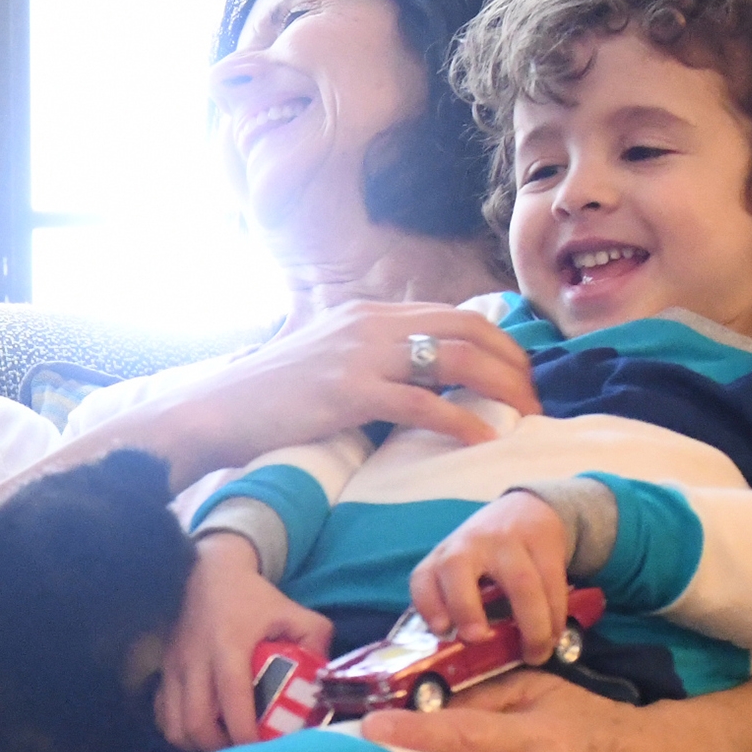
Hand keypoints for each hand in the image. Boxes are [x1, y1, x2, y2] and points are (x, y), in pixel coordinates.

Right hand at [81, 302, 536, 488]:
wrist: (213, 410)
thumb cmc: (266, 397)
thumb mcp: (325, 361)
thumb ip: (370, 360)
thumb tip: (416, 380)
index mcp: (368, 312)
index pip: (455, 314)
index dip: (501, 342)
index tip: (524, 375)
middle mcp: (370, 322)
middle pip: (467, 329)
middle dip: (514, 362)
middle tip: (538, 398)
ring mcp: (359, 354)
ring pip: (453, 359)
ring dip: (500, 387)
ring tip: (525, 416)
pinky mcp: (347, 391)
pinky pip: (420, 403)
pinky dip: (460, 420)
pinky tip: (485, 438)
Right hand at [161, 537, 332, 751]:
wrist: (208, 570)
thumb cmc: (253, 597)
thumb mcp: (293, 611)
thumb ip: (316, 641)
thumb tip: (325, 681)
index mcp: (228, 647)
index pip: (233, 702)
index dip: (246, 735)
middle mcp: (195, 660)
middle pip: (196, 723)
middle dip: (221, 749)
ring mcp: (173, 667)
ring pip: (174, 725)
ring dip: (198, 744)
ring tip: (223, 745)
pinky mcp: (162, 670)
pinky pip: (162, 714)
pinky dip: (179, 730)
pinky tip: (202, 729)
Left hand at [409, 487, 572, 642]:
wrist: (526, 509)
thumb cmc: (486, 555)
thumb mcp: (462, 572)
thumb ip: (459, 604)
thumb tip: (470, 656)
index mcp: (442, 558)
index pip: (422, 578)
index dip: (428, 605)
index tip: (442, 631)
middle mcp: (467, 545)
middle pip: (457, 569)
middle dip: (465, 607)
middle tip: (478, 638)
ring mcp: (506, 540)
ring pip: (521, 583)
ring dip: (531, 625)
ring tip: (536, 655)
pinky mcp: (543, 541)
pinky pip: (552, 583)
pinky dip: (555, 614)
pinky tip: (554, 634)